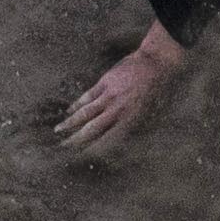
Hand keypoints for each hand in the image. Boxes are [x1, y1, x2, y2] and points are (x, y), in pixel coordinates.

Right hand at [55, 27, 185, 149]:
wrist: (158, 62)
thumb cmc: (161, 91)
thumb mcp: (155, 115)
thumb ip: (137, 130)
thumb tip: (124, 146)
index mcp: (131, 121)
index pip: (107, 142)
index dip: (92, 151)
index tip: (81, 158)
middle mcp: (117, 110)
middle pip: (91, 129)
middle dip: (75, 141)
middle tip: (62, 148)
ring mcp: (109, 95)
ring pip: (84, 113)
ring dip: (70, 124)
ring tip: (58, 131)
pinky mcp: (104, 82)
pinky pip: (86, 97)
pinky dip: (76, 105)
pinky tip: (68, 111)